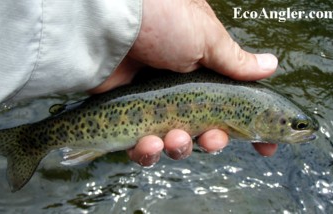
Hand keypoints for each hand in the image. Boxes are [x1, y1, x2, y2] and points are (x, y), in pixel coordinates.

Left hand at [89, 0, 278, 165]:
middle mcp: (182, 90)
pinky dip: (147, 152)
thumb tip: (271, 66)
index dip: (250, 131)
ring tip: (172, 138)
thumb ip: (236, 61)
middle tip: (212, 139)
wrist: (109, 26)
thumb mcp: (206, 38)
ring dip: (179, 148)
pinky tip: (148, 144)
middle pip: (205, 131)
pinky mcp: (128, 118)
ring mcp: (155, 105)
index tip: (265, 149)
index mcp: (204, 72)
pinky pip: (142, 148)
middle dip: (212, 142)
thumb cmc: (162, 22)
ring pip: (175, 143)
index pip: (234, 106)